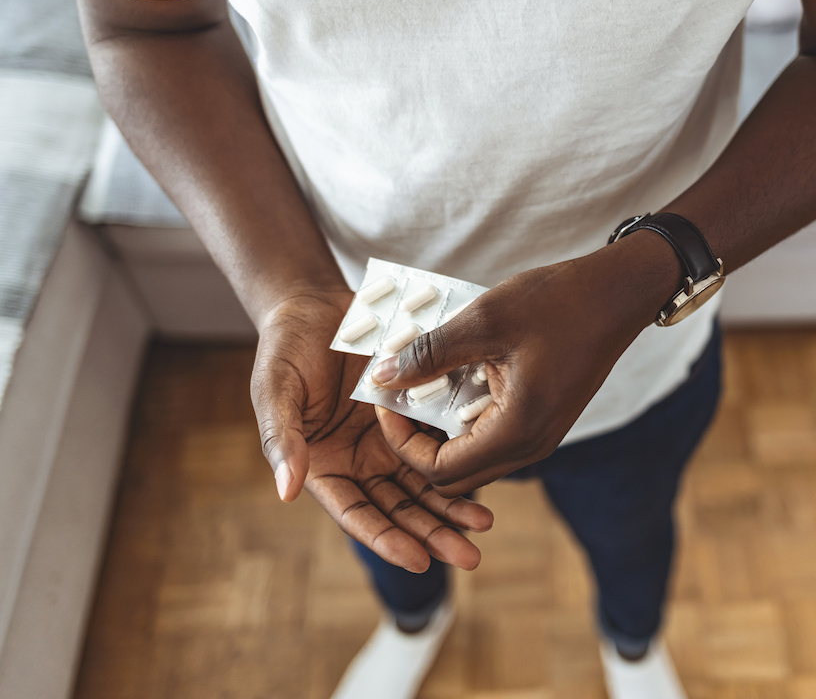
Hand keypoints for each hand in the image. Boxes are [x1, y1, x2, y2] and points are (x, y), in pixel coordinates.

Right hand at [251, 289, 493, 570]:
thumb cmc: (285, 349)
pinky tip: (490, 470)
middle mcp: (360, 463)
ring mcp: (389, 441)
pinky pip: (441, 441)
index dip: (388, 540)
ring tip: (485, 523)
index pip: (358, 515)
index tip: (419, 560)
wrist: (315, 306)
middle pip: (400, 509)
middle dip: (433, 534)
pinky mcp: (414, 415)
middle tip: (469, 555)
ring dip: (454, 506)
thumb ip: (283, 440)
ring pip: (426, 483)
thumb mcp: (274, 392)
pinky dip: (463, 457)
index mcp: (325, 468)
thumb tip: (288, 492)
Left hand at [371, 232, 682, 494]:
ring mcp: (540, 436)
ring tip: (422, 383)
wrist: (618, 293)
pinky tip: (455, 377)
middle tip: (399, 397)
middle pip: (454, 475)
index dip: (401, 442)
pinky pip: (492, 436)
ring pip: (473, 458)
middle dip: (416, 444)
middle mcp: (531, 445)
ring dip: (440, 430)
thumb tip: (382, 375)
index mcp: (517, 430)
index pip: (439, 469)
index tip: (387, 400)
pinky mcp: (543, 421)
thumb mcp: (483, 321)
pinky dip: (464, 418)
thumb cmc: (559, 303)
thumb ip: (430, 353)